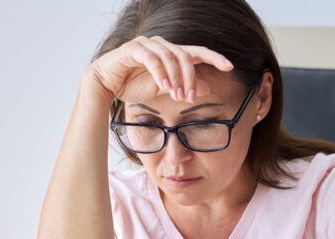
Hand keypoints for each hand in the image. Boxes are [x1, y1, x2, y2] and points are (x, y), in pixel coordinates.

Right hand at [86, 35, 234, 104]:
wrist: (105, 86)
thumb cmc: (132, 86)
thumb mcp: (163, 90)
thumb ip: (183, 87)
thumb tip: (207, 88)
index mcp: (170, 54)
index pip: (197, 53)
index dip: (214, 57)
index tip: (229, 66)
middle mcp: (162, 45)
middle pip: (185, 56)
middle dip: (191, 78)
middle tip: (190, 98)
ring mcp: (147, 44)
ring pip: (170, 56)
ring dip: (176, 78)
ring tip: (176, 95)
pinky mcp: (133, 48)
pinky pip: (151, 57)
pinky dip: (160, 71)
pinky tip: (164, 85)